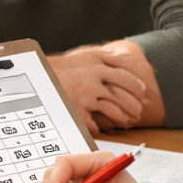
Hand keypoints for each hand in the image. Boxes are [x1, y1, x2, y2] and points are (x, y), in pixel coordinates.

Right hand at [47, 39, 165, 132]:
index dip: (136, 85)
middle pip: (121, 94)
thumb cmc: (63, 66)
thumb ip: (107, 56)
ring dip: (122, 117)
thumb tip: (128, 56)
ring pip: (112, 109)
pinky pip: (94, 123)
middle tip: (139, 110)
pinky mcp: (77, 110)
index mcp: (96, 66)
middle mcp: (93, 80)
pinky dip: (101, 127)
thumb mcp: (87, 55)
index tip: (143, 91)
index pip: (124, 76)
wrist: (38, 76)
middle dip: (133, 104)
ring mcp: (85, 96)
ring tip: (127, 120)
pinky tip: (104, 128)